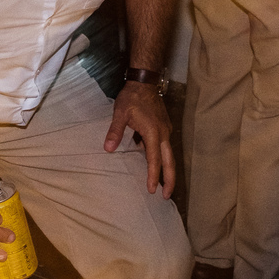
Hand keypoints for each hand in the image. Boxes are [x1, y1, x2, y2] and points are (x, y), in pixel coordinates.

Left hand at [105, 81, 175, 197]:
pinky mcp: (164, 127)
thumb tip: (108, 149)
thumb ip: (115, 132)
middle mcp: (163, 134)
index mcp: (153, 133)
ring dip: (168, 171)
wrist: (145, 82)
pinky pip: (165, 148)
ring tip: (165, 186)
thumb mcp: (120, 114)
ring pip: (169, 156)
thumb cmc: (132, 98)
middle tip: (166, 197)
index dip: (153, 176)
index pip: (154, 160)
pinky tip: (156, 164)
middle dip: (169, 180)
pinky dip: (164, 159)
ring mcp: (166, 130)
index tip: (152, 190)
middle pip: (169, 162)